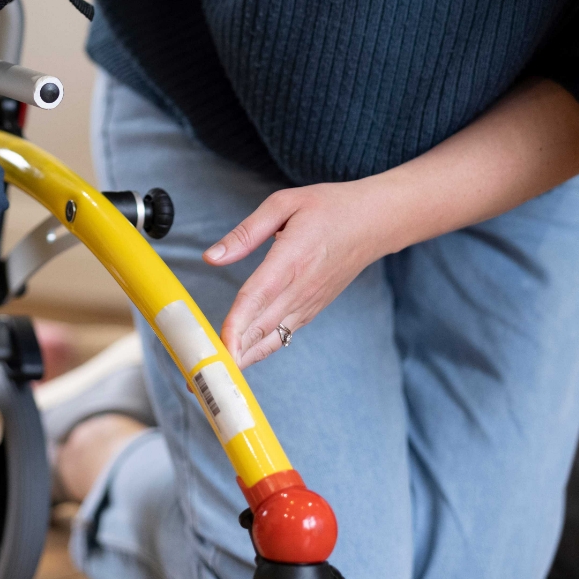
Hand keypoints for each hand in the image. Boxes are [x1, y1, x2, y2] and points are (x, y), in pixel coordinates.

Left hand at [208, 182, 391, 367]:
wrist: (375, 222)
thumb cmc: (329, 207)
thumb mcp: (284, 204)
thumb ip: (246, 232)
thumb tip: (212, 256)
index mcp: (290, 258)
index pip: (257, 297)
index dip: (237, 324)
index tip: (219, 345)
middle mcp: (300, 287)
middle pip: (261, 326)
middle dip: (232, 351)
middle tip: (203, 370)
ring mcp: (309, 301)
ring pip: (273, 337)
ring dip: (246, 356)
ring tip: (218, 374)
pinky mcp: (313, 307)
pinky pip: (285, 333)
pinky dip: (263, 348)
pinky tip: (243, 358)